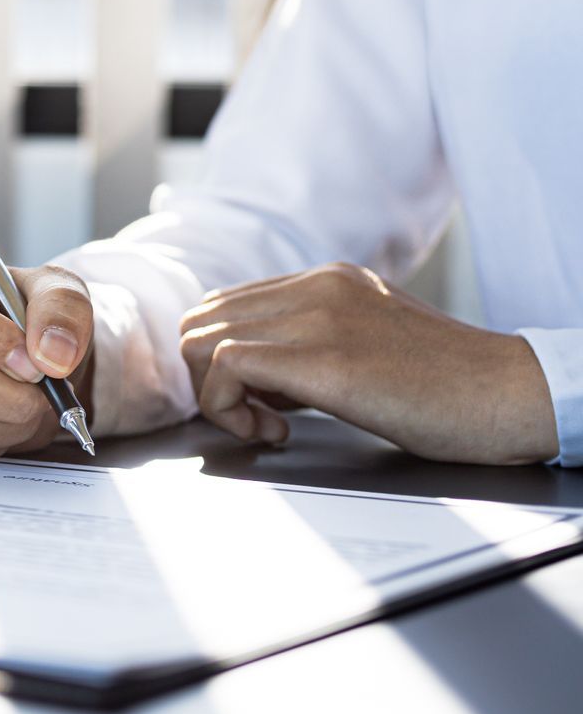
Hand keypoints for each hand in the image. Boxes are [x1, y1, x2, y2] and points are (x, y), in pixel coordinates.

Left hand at [179, 262, 556, 463]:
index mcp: (326, 280)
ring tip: (268, 426)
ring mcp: (319, 317)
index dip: (220, 359)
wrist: (513, 396)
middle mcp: (316, 287)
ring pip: (201, 339)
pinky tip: (276, 434)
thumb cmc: (450, 388)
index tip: (257, 400)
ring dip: (217, 396)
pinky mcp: (325, 359)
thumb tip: (255, 375)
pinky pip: (226, 367)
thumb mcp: (368, 342)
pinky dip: (229, 410)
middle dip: (209, 377)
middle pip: (201, 319)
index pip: (224, 304)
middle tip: (256, 416)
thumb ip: (311, 343)